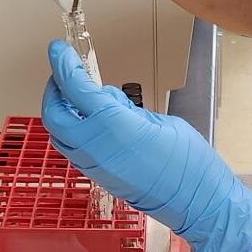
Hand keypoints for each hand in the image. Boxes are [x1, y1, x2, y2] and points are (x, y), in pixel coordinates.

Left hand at [41, 41, 251, 251]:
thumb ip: (126, 110)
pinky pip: (73, 150)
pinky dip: (73, 132)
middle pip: (54, 114)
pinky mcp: (99, 178)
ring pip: (59, 134)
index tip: (57, 49)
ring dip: (62, 113)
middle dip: (54, 90)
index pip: (74, 87)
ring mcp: (95, 166)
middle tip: (64, 74)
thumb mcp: (158, 121)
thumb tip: (108, 102)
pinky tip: (91, 123)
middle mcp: (96, 147)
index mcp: (113, 125)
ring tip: (79, 97)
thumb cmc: (189, 161)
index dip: (62, 64)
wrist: (198, 202)